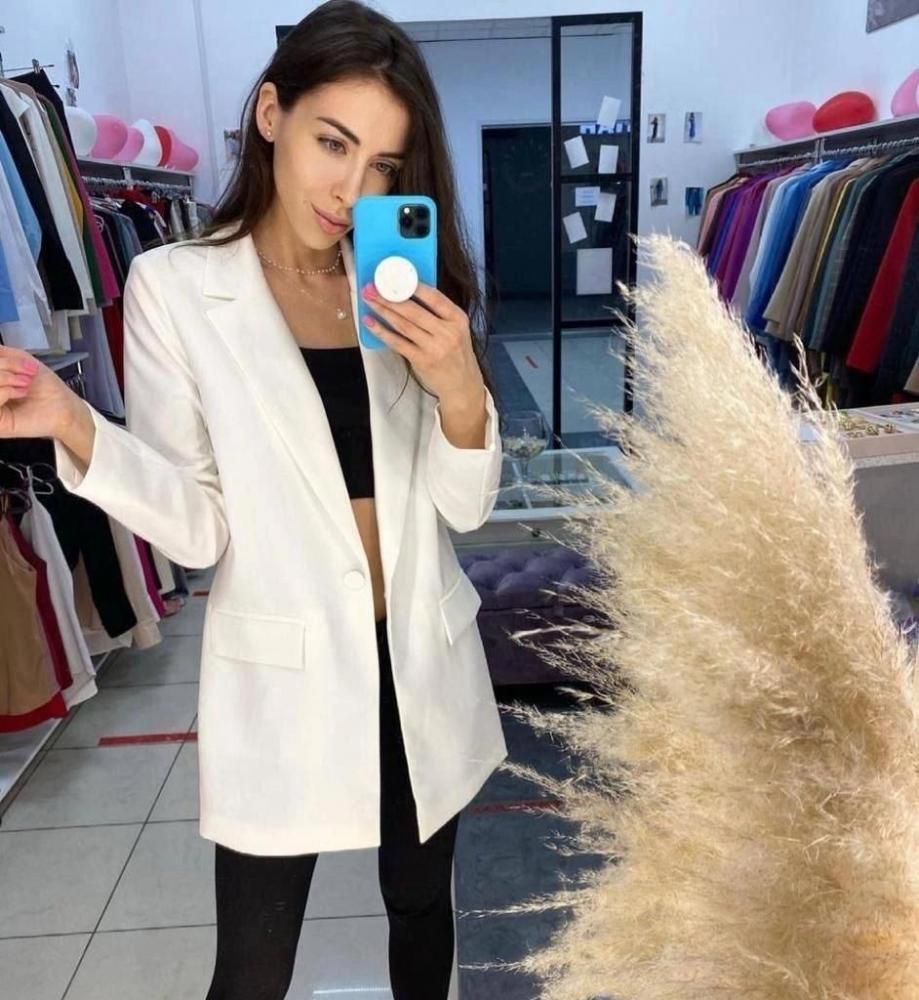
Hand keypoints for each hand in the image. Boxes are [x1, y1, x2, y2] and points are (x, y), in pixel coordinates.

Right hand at [0, 345, 84, 440]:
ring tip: (25, 383)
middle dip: (3, 366)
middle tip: (24, 374)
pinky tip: (21, 393)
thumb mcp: (18, 359)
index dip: (0, 361)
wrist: (64, 407)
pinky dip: (5, 391)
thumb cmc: (45, 386)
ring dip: (5, 378)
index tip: (15, 361)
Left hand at [360, 281, 483, 401]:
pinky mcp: (422, 360)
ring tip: (368, 299)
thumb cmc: (456, 352)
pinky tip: (370, 322)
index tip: (395, 277)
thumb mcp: (456, 329)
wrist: (462, 383)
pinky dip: (382, 332)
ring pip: (403, 325)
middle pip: (414, 311)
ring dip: (383, 310)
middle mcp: (447, 332)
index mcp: (457, 319)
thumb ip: (439, 313)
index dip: (413, 286)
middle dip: (390, 297)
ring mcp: (434, 348)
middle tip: (372, 287)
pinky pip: (398, 343)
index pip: (434, 298)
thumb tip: (409, 292)